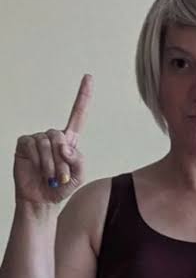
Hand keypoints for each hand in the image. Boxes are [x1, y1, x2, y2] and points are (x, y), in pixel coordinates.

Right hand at [13, 74, 92, 205]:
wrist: (42, 200)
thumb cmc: (61, 188)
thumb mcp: (78, 176)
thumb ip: (78, 161)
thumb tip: (64, 146)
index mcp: (69, 141)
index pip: (78, 115)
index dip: (83, 97)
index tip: (89, 77)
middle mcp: (53, 137)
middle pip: (60, 137)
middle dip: (62, 161)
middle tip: (61, 177)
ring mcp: (37, 139)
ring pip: (47, 144)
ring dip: (51, 165)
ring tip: (50, 178)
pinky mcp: (24, 144)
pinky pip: (33, 146)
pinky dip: (39, 161)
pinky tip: (38, 171)